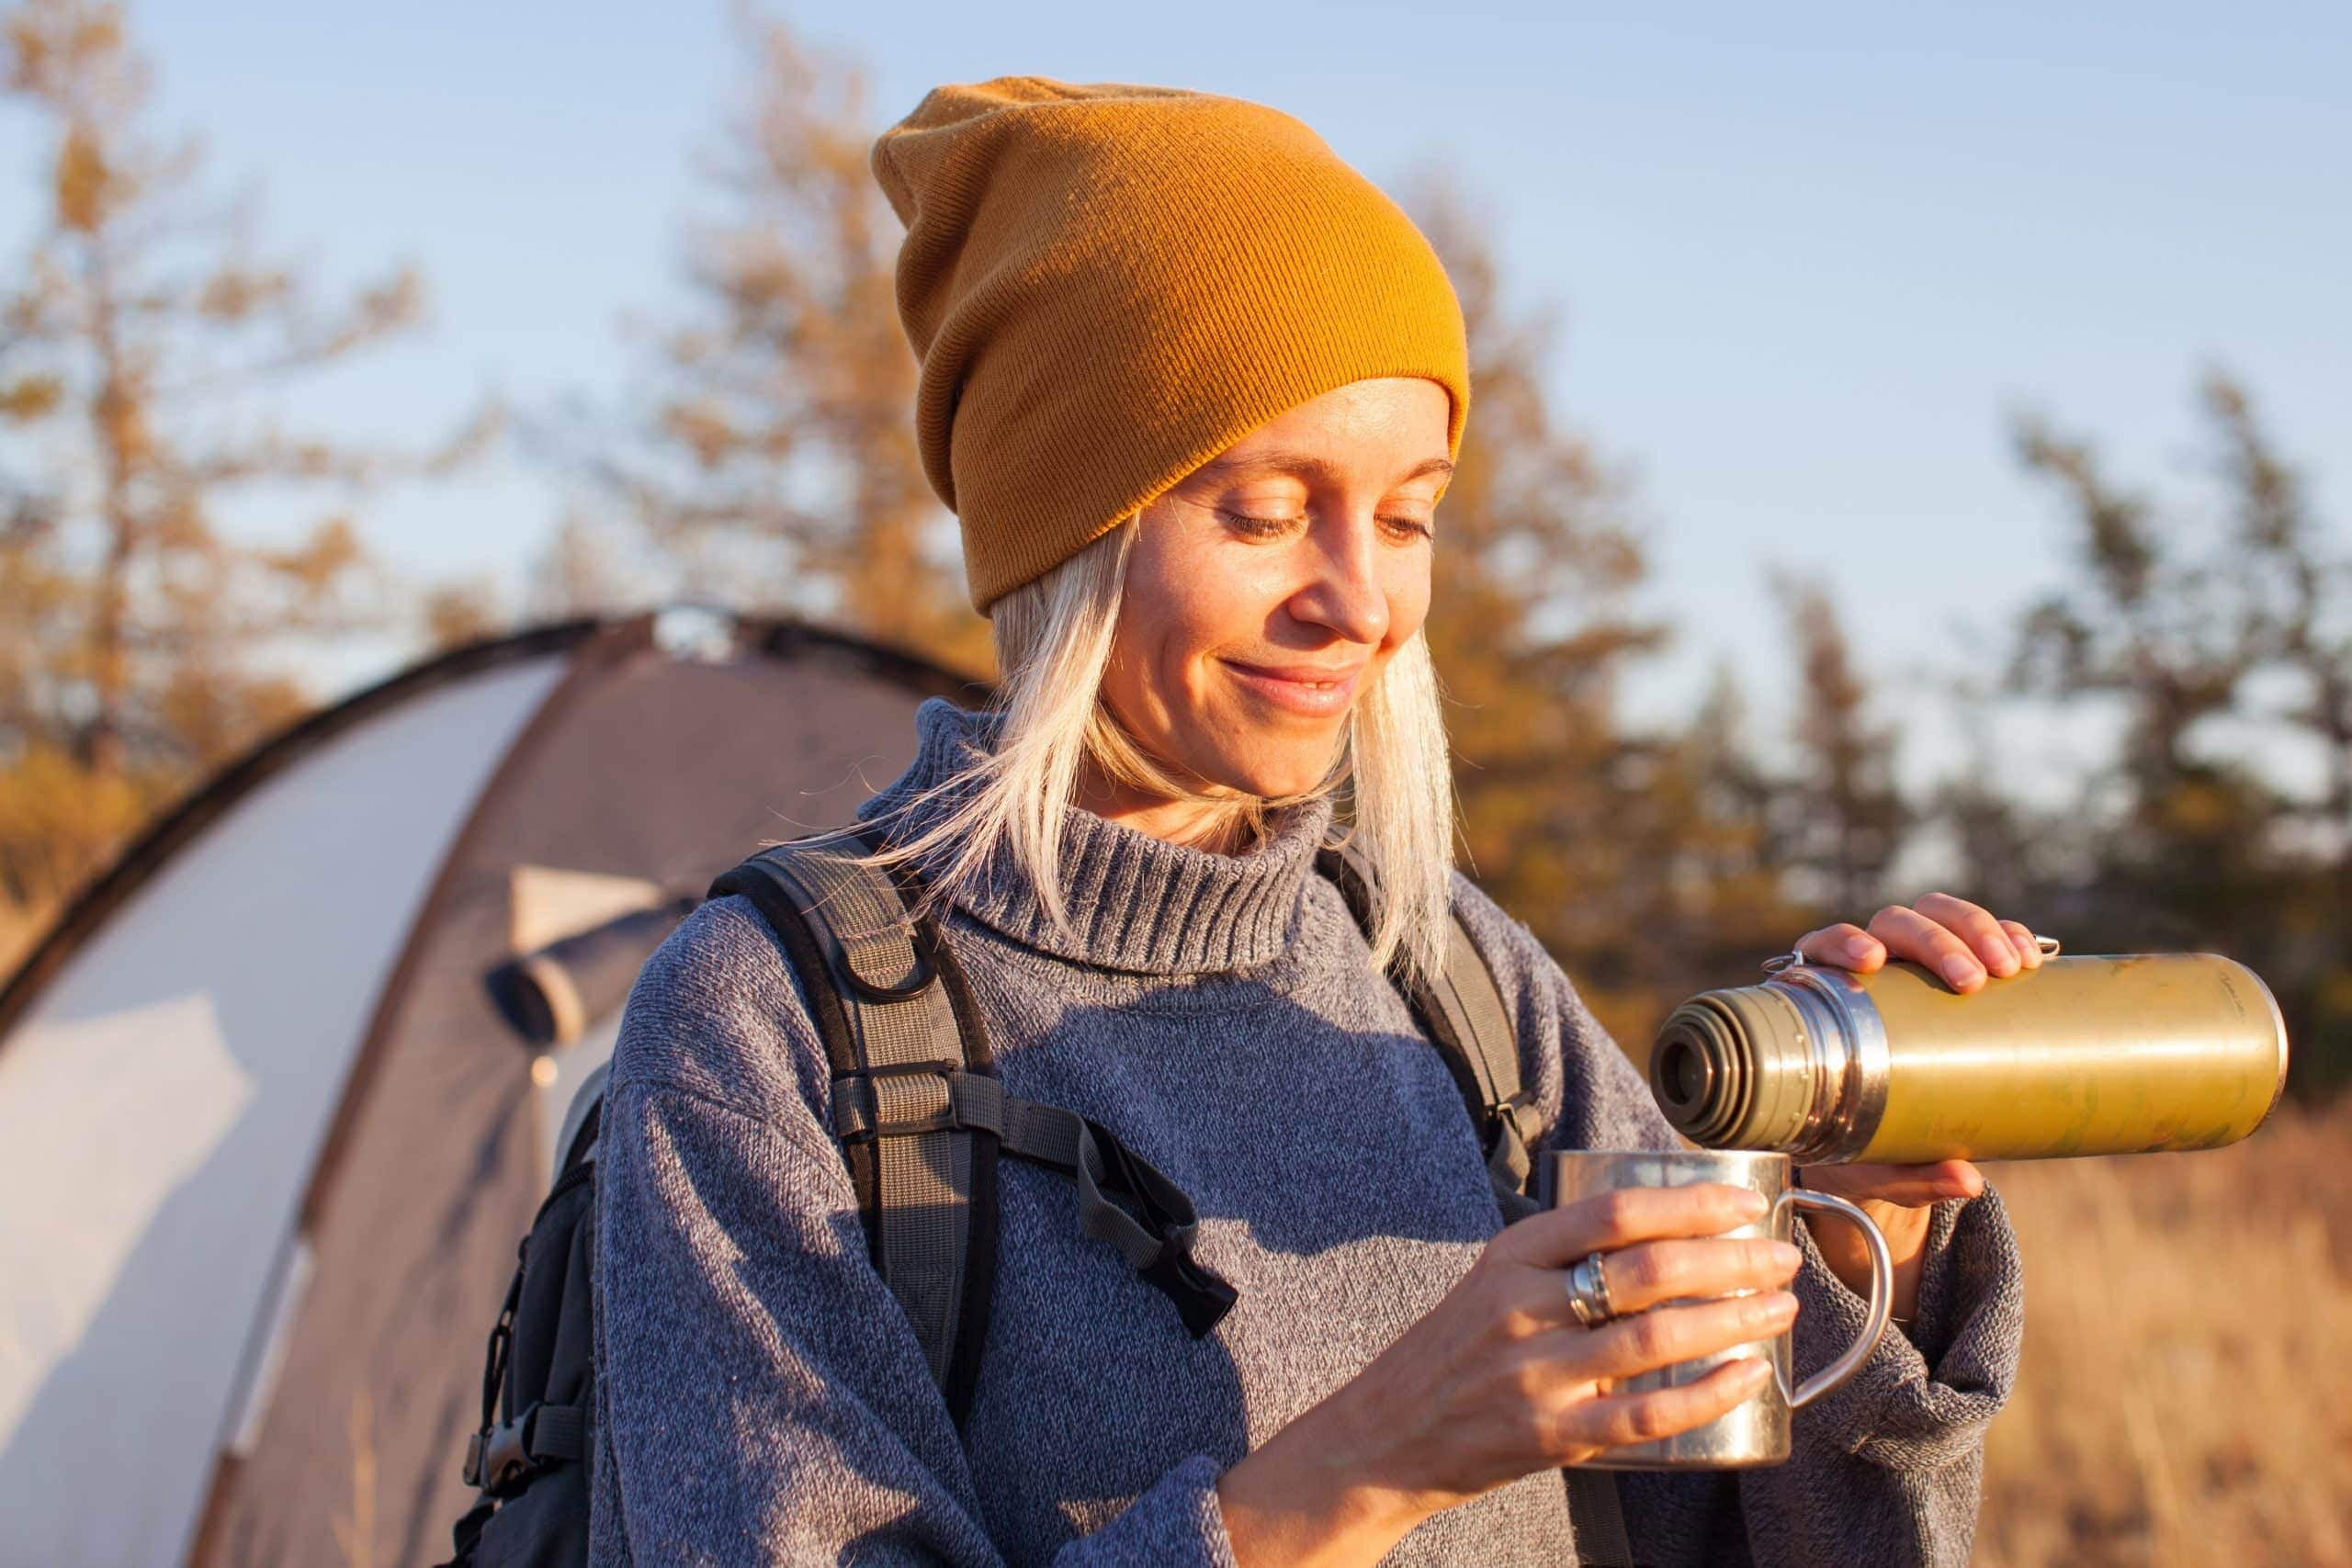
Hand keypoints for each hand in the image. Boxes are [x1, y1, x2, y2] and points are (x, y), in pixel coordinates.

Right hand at [1216, 1184, 1800, 1567]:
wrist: (1385, 1436)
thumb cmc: (1454, 1353)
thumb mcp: (1493, 1284)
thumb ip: (1562, 1262)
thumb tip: (1669, 1237)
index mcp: (1510, 1256)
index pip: (1612, 1213)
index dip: (1689, 1203)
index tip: (1743, 1202)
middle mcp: (1522, 1308)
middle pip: (1647, 1271)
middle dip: (1730, 1260)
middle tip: (1779, 1257)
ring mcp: (1537, 1376)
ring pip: (1656, 1339)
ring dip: (1732, 1319)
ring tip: (1779, 1308)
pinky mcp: (1552, 1437)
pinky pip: (1647, 1414)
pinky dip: (1707, 1393)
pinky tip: (1748, 1374)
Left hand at [1783, 892, 2042, 1311]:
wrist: (1878, 1135)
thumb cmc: (1857, 1145)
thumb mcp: (1875, 1161)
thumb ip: (1913, 1173)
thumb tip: (1968, 1181)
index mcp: (1824, 1000)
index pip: (1822, 947)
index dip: (1843, 941)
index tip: (1872, 960)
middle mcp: (1867, 967)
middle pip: (1893, 923)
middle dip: (1936, 942)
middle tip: (1973, 982)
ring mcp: (1913, 959)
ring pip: (1938, 913)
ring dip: (1977, 929)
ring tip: (2012, 968)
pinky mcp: (1959, 964)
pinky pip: (1981, 932)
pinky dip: (2007, 934)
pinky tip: (2033, 957)